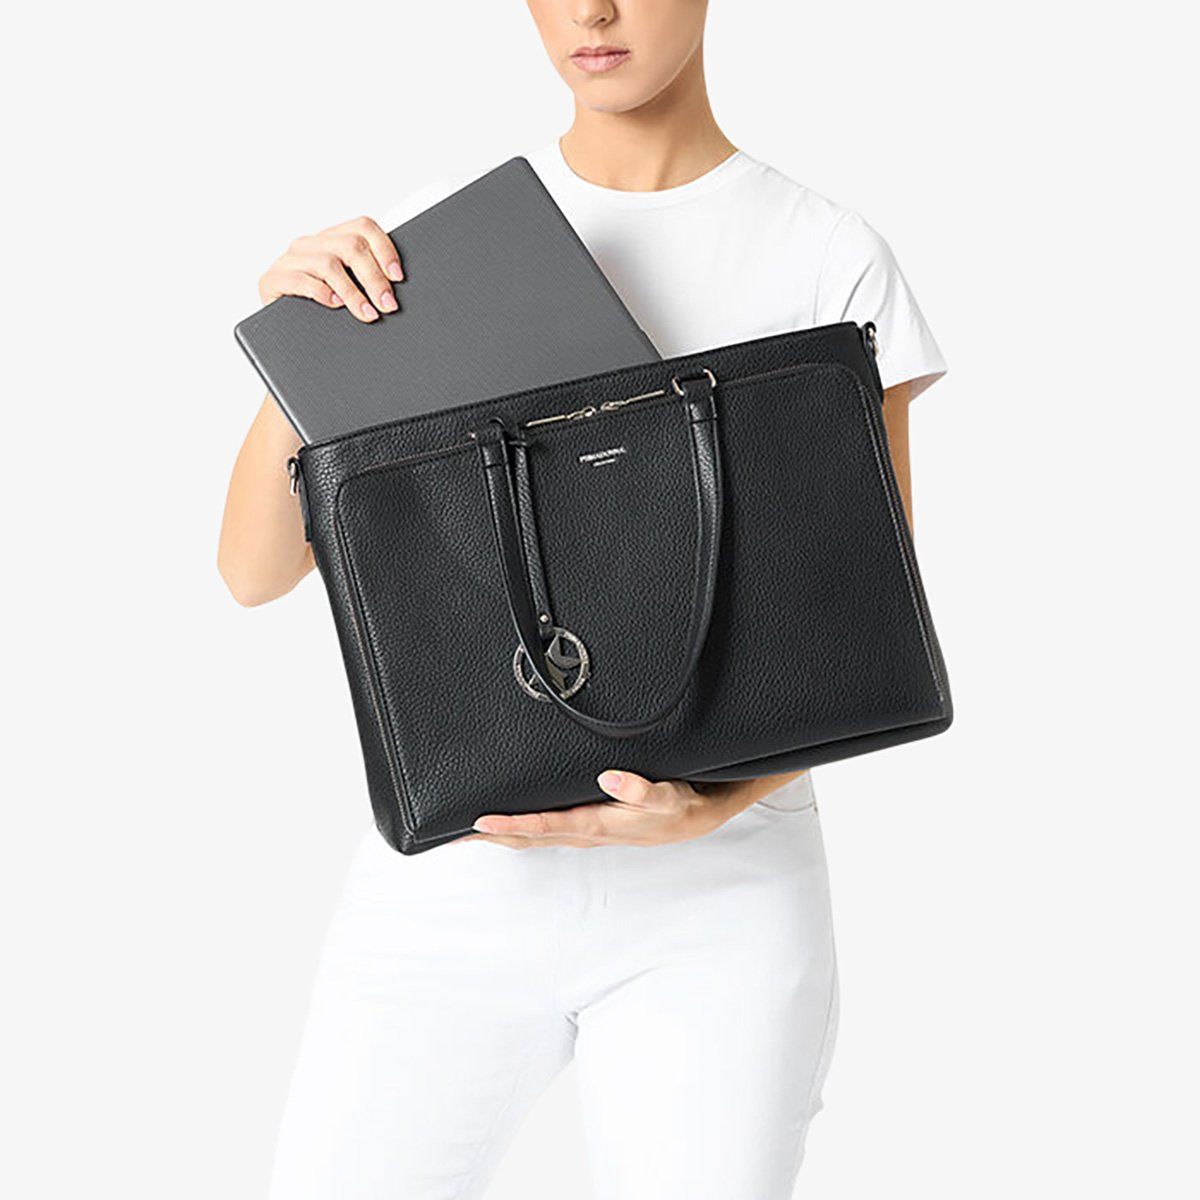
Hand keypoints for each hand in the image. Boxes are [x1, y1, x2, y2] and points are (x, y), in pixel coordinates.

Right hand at [258, 216, 403, 322]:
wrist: (275, 328)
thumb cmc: (316, 308)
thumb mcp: (344, 289)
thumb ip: (364, 279)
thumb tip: (395, 288)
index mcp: (329, 240)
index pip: (362, 227)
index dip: (385, 249)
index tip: (398, 277)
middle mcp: (309, 244)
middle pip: (351, 246)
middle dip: (374, 277)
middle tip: (387, 304)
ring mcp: (289, 260)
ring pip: (329, 263)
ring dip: (354, 292)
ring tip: (367, 313)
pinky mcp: (273, 279)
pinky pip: (301, 280)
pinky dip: (323, 293)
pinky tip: (336, 306)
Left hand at [467, 770, 751, 849]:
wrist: (698, 817)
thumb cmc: (680, 805)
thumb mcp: (668, 795)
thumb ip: (641, 788)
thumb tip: (609, 778)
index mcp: (597, 824)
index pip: (545, 826)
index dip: (511, 825)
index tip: (479, 823)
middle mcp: (585, 831)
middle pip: (526, 837)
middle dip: (489, 837)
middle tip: (448, 834)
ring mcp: (584, 830)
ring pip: (532, 835)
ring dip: (498, 835)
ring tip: (465, 831)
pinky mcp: (588, 824)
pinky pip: (544, 828)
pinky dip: (518, 828)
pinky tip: (506, 822)